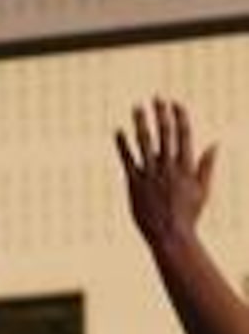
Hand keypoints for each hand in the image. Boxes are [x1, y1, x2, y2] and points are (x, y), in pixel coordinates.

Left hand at [115, 98, 215, 250]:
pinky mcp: (134, 183)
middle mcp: (168, 167)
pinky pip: (127, 160)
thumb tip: (215, 143)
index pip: (183, 135)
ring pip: (144, 142)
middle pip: (164, 134)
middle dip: (160, 113)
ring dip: (140, 122)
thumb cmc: (189, 215)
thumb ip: (206, 166)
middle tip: (156, 97)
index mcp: (185, 167)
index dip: (179, 116)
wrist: (170, 236)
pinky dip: (122, 145)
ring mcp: (150, 174)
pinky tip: (118, 131)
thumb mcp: (203, 190)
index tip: (175, 103)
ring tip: (137, 107)